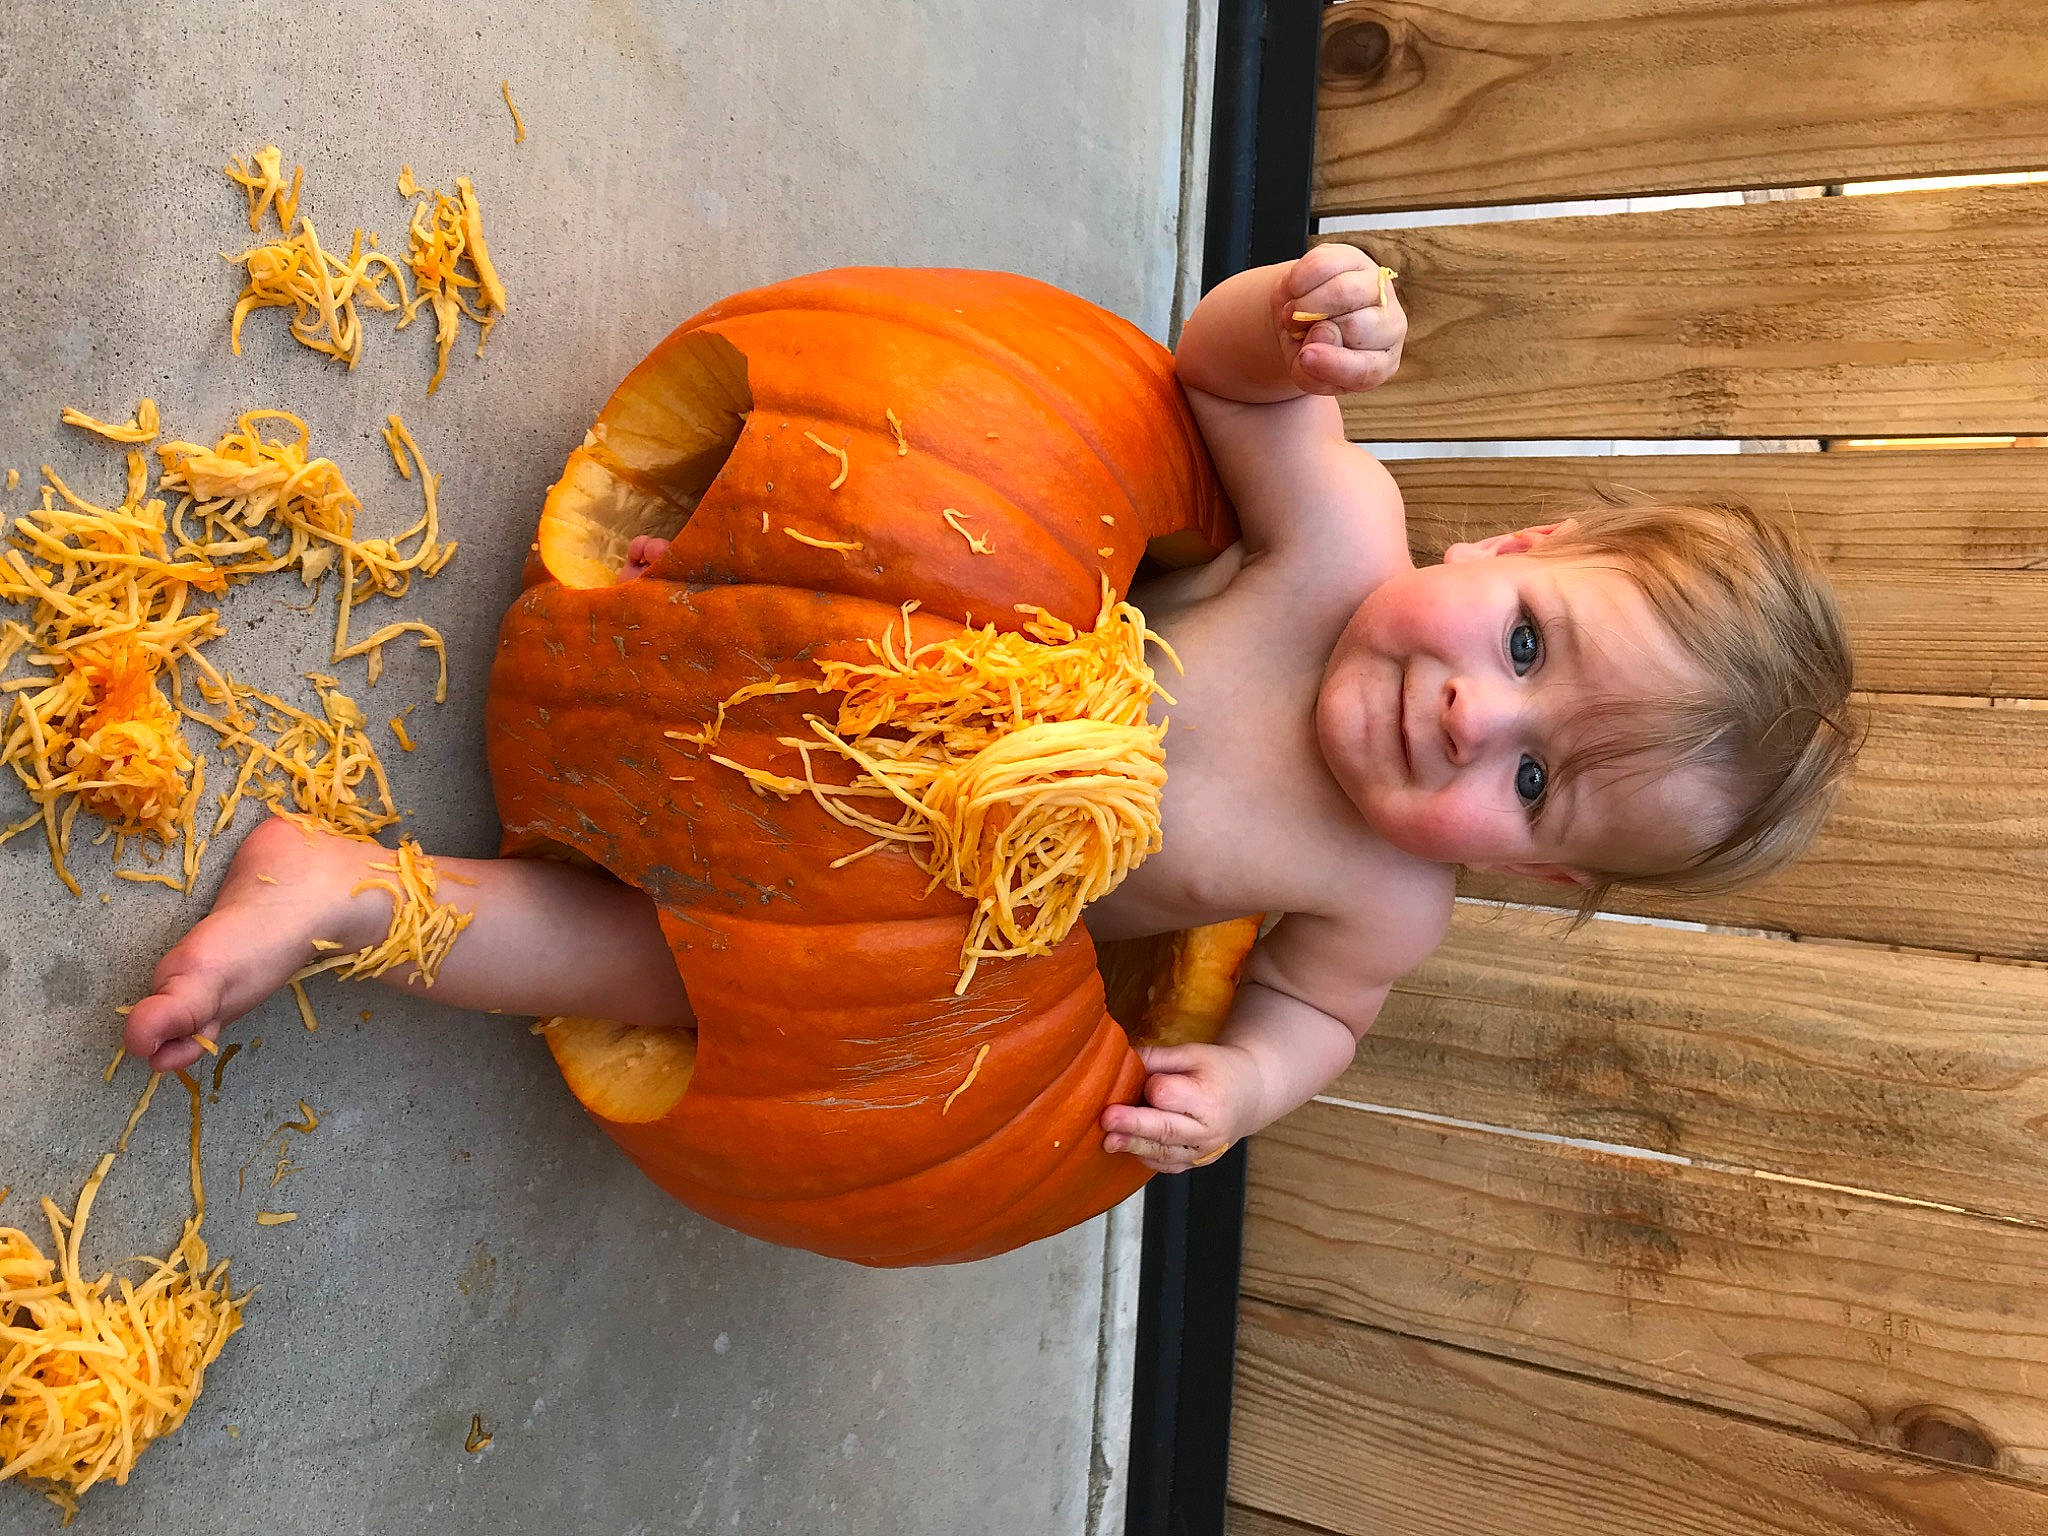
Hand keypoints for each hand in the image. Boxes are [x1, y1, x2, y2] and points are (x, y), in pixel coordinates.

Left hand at [1100, 1041, 1260, 1174]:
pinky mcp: (1196, 1163)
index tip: (1147, 1080)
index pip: (1168, 1095)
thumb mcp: (1193, 1053)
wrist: (1250, 1094)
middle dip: (1133, 1125)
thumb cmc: (1220, 1070)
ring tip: (1108, 1141)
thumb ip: (1157, 1057)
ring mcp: (1203, 1152)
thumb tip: (1122, 1058)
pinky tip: (1130, 1148)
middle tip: (1106, 1120)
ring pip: (1163, 1153)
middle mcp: (1209, 1131)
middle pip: (1164, 1129)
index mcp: (1209, 1099)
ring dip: (1134, 1146)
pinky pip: (1168, 1166)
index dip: (1152, 1086)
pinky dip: (1148, 1159)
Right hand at [1273, 244, 1404, 396]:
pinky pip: (1323, 264)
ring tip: (1294, 313)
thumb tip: (1319, 335)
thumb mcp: (1306, 373)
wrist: (1300, 318)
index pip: (1367, 369)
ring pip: (1342, 291)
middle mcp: (1390, 324)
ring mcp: (1375, 286)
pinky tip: (1297, 290)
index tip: (1304, 357)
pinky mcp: (1354, 257)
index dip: (1333, 364)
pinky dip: (1298, 281)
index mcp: (1380, 362)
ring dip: (1304, 305)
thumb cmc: (1310, 352)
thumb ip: (1315, 371)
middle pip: (1355, 325)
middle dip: (1315, 329)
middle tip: (1297, 332)